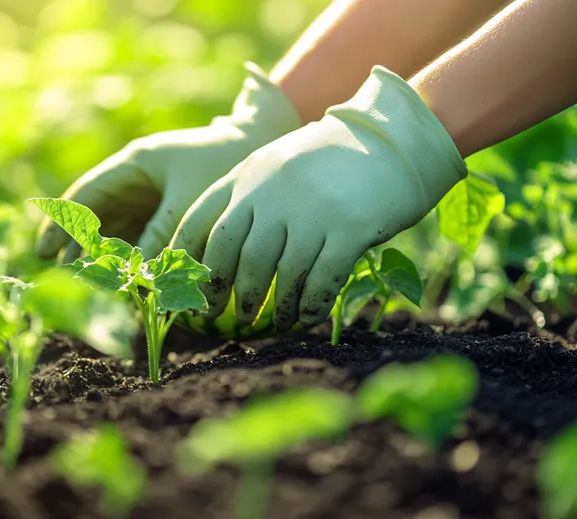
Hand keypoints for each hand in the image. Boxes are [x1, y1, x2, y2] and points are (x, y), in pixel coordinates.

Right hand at [35, 63, 300, 262]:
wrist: (258, 146)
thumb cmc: (220, 164)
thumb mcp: (186, 200)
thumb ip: (159, 234)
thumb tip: (136, 274)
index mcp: (133, 164)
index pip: (86, 194)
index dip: (62, 223)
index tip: (45, 251)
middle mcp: (136, 180)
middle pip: (97, 216)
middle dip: (80, 246)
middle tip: (65, 277)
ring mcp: (151, 195)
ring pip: (118, 229)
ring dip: (105, 255)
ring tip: (91, 285)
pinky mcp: (167, 210)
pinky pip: (141, 236)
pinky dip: (132, 256)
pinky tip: (126, 280)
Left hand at [171, 66, 466, 330]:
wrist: (393, 137)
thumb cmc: (332, 159)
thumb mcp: (278, 164)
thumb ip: (250, 196)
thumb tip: (222, 252)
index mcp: (249, 175)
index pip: (200, 219)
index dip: (184, 258)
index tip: (183, 286)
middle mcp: (272, 192)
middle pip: (232, 252)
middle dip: (222, 290)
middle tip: (223, 316)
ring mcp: (310, 210)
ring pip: (277, 272)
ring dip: (271, 305)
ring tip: (272, 323)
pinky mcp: (349, 228)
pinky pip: (322, 280)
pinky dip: (312, 305)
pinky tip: (309, 317)